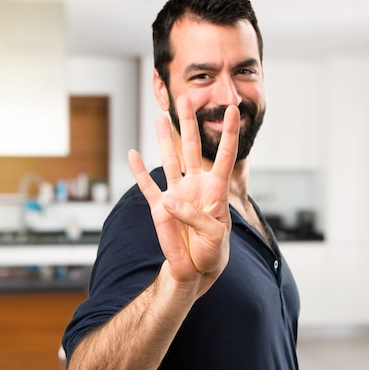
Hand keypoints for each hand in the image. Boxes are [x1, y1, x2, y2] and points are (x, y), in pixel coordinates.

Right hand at [128, 95, 239, 296]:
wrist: (195, 269)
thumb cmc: (212, 252)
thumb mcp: (213, 236)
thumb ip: (194, 217)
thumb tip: (169, 199)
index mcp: (216, 191)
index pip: (224, 157)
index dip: (230, 134)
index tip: (234, 110)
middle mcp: (195, 186)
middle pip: (192, 148)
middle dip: (189, 124)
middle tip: (186, 100)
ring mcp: (176, 194)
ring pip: (169, 160)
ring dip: (164, 139)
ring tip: (161, 116)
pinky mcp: (159, 208)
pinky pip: (147, 186)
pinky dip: (139, 171)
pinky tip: (133, 154)